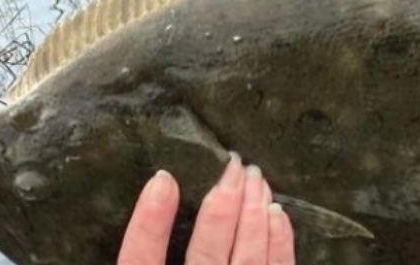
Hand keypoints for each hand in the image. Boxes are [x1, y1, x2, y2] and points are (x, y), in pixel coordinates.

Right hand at [118, 153, 295, 264]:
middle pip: (206, 254)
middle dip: (223, 205)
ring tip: (255, 177)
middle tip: (233, 164)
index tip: (163, 178)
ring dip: (252, 216)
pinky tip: (277, 213)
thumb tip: (152, 190)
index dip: (149, 221)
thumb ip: (144, 249)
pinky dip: (280, 244)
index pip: (140, 260)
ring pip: (246, 260)